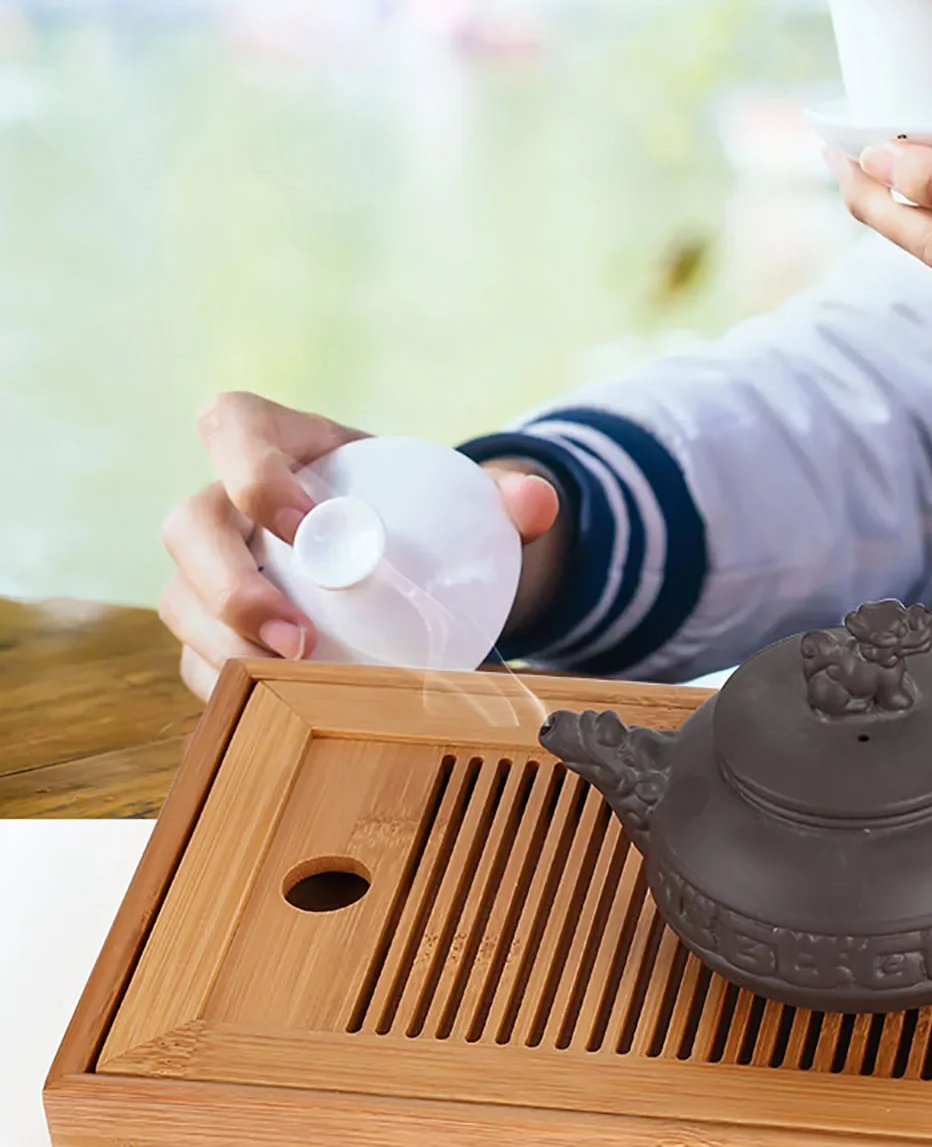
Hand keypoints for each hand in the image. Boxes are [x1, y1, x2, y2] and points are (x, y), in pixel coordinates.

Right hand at [159, 392, 561, 698]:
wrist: (420, 564)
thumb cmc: (431, 515)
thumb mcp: (470, 499)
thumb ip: (506, 495)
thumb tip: (533, 504)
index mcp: (280, 443)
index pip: (235, 428)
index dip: (249, 469)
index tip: (303, 523)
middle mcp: (229, 502)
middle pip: (191, 526)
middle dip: (228, 585)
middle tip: (299, 639)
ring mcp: (214, 570)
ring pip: (183, 601)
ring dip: (225, 649)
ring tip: (294, 684)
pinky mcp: (218, 631)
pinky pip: (202, 662)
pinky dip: (235, 692)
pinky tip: (278, 719)